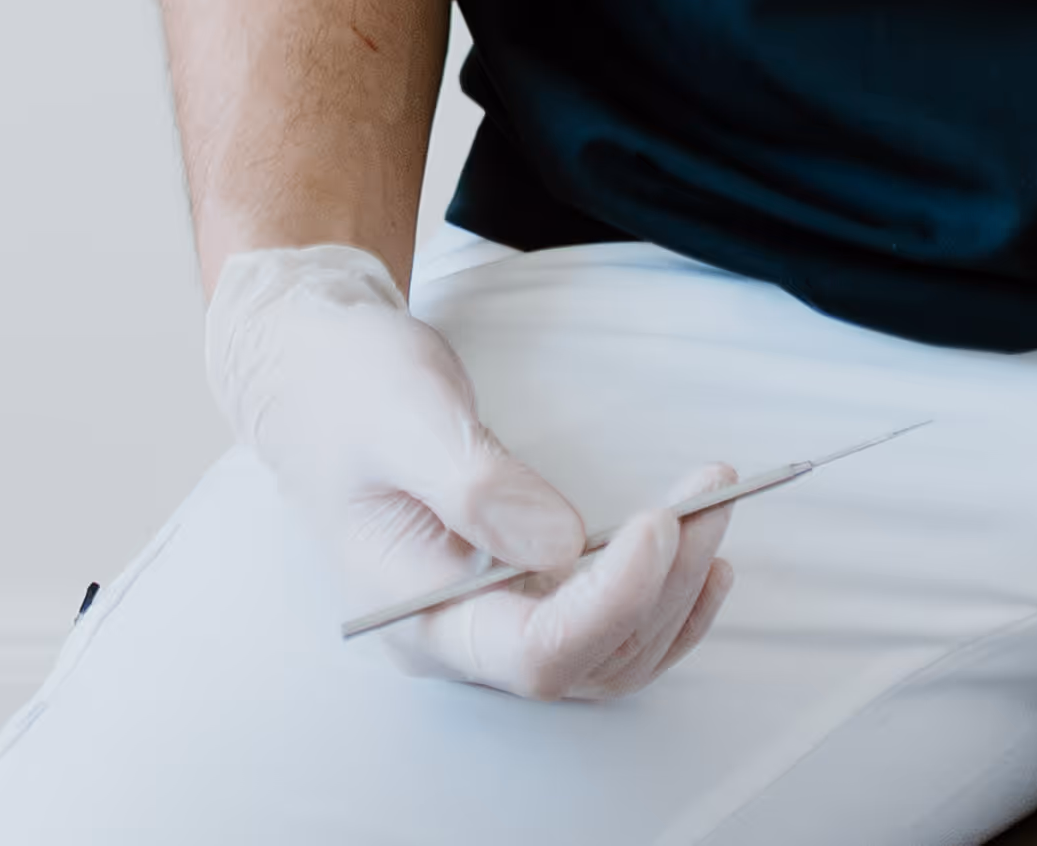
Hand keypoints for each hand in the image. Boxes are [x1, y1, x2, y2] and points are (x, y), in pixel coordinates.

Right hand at [204, 245, 734, 698]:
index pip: (537, 652)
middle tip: (712, 490)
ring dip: (674, 589)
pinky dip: (662, 600)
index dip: (614, 599)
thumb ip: (475, 485)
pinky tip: (701, 560)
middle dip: (662, 585)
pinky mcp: (518, 588)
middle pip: (586, 660)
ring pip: (607, 654)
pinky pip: (604, 629)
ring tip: (716, 506)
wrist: (320, 375)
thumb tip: (564, 544)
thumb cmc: (349, 388)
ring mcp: (490, 617)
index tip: (661, 520)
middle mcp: (457, 636)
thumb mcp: (403, 416)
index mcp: (416, 612)